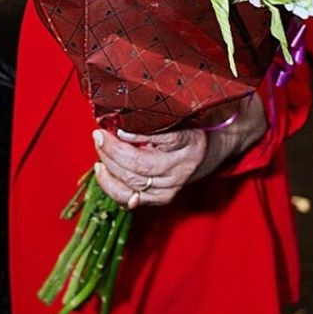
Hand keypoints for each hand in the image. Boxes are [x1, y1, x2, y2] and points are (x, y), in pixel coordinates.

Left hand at [92, 93, 266, 208]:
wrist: (214, 149)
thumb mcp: (182, 115)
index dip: (137, 136)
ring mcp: (174, 186)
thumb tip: (118, 113)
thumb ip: (156, 116)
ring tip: (98, 152)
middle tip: (98, 135)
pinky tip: (101, 172)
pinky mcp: (164, 199)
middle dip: (113, 152)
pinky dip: (112, 188)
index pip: (164, 139)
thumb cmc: (191, 126)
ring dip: (109, 169)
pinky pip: (132, 200)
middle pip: (142, 165)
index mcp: (191, 141)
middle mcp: (183, 166)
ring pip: (134, 184)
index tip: (119, 128)